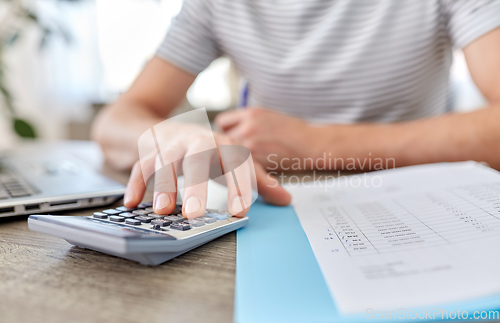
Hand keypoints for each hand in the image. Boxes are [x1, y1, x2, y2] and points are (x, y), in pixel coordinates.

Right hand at [123, 123, 290, 217]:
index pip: (234, 163)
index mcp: (224, 145)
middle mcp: (198, 142)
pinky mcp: (150, 151)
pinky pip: (140, 166)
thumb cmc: (210, 151)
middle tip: (194, 213)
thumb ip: (258, 180)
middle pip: (197, 158)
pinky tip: (132, 202)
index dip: (238, 185)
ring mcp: (172, 145)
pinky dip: (135, 183)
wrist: (171, 129)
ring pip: (165, 160)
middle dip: (195, 185)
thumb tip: (286, 199)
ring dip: (162, 184)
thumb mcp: (235, 160)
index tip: (239, 210)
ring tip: (162, 210)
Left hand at [215, 107, 320, 169]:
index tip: (232, 138)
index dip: (227, 131)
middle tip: (238, 151)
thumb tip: (231, 129)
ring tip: (249, 160)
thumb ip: (248, 121)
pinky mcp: (256, 160)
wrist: (312, 144)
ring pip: (230, 154)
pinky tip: (257, 166)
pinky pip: (240, 165)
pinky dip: (245, 168)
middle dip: (229, 146)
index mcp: (250, 113)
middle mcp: (248, 126)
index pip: (222, 122)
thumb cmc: (294, 132)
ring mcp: (251, 143)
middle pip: (222, 139)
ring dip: (235, 158)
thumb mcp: (269, 116)